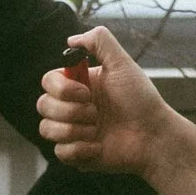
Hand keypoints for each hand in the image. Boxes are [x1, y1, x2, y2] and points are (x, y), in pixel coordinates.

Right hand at [37, 25, 172, 176]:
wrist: (153, 136)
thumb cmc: (141, 100)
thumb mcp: (122, 63)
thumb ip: (99, 42)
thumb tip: (71, 39)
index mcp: (78, 86)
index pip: (48, 81)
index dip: (62, 89)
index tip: (87, 93)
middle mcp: (71, 107)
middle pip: (42, 105)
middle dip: (70, 111)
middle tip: (96, 114)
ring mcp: (71, 132)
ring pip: (46, 129)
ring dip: (74, 130)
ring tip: (98, 131)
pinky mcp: (75, 154)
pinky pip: (59, 152)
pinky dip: (80, 149)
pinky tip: (99, 147)